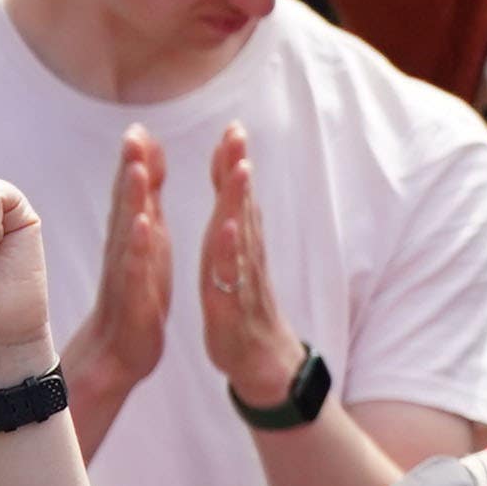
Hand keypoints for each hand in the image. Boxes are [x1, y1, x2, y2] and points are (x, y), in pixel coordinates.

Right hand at [65, 130, 172, 422]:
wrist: (119, 353)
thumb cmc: (136, 294)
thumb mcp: (145, 245)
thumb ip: (143, 205)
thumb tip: (142, 165)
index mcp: (133, 237)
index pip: (133, 194)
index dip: (136, 161)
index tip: (138, 127)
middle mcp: (126, 252)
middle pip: (127, 205)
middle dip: (131, 169)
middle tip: (134, 134)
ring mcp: (129, 276)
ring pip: (129, 233)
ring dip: (133, 201)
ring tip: (138, 170)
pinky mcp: (137, 301)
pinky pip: (136, 272)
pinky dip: (139, 249)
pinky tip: (143, 228)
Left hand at [193, 125, 304, 405]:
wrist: (261, 359)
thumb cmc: (244, 308)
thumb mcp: (234, 263)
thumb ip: (235, 225)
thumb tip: (236, 190)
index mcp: (239, 243)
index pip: (236, 196)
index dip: (232, 161)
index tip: (232, 126)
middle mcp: (245, 254)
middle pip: (241, 204)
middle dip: (237, 167)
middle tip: (236, 132)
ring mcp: (242, 278)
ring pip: (240, 233)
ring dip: (238, 200)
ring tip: (236, 169)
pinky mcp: (233, 303)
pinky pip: (229, 274)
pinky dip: (228, 250)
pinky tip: (225, 229)